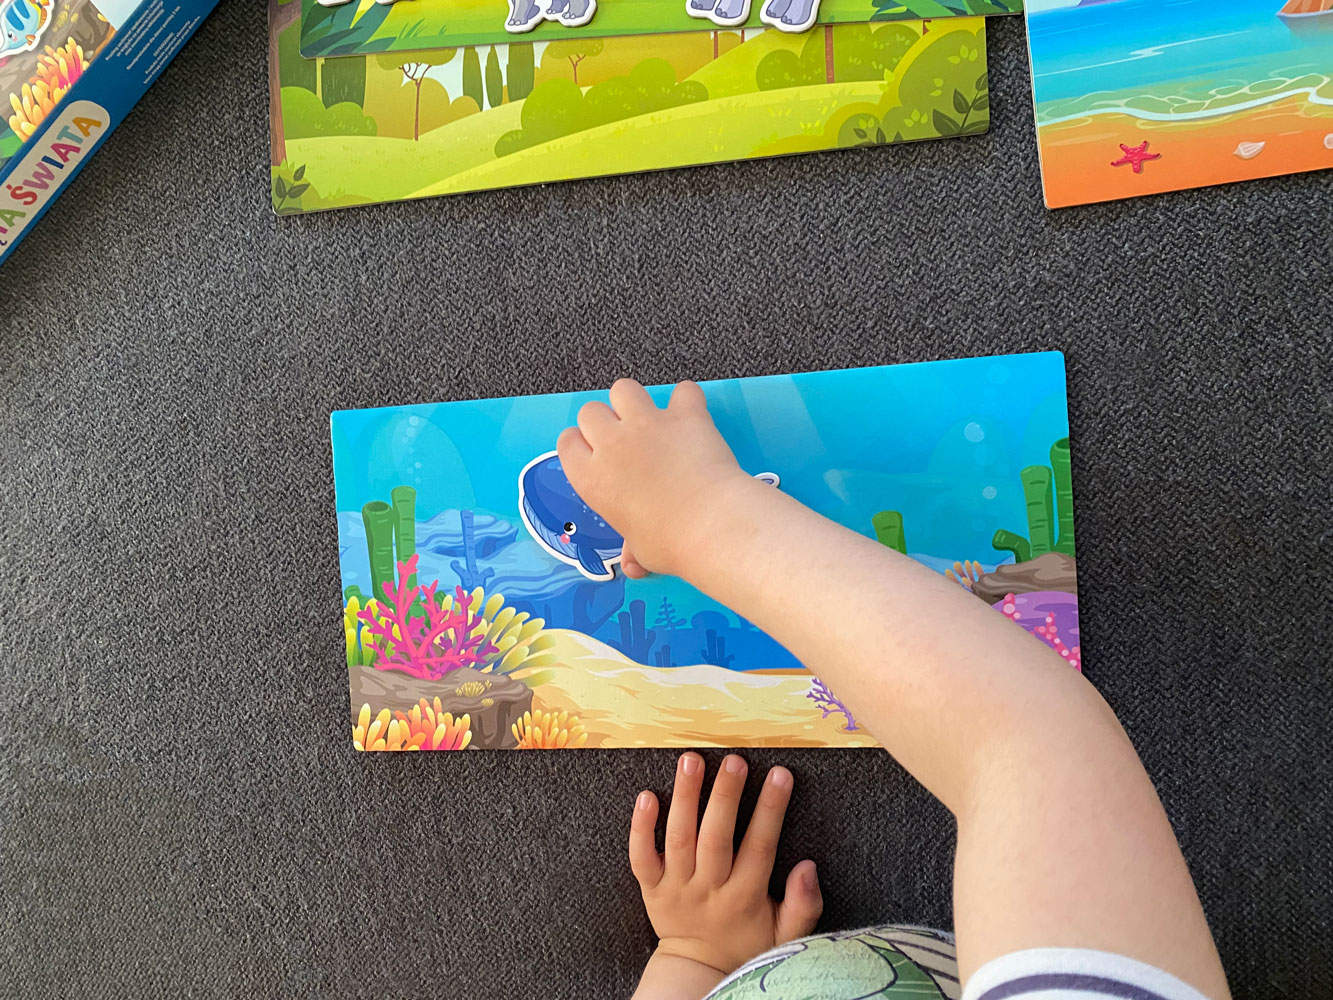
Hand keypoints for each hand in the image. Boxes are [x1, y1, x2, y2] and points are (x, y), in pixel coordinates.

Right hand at [557, 379, 751, 578]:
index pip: (567, 443)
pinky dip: (688, 401)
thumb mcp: (642, 551)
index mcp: (592, 478)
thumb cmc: (670, 544)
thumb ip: (634, 549)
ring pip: (623, 388)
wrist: (709, 525)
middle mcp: (612, 444)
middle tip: (624, 440)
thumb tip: (635, 564)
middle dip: (605, 421)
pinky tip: (691, 415)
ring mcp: (647, 424)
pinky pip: (682, 391)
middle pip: (590, 411)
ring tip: (651, 419)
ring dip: (634, 401)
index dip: (581, 445)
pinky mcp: (683, 415)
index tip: (595, 454)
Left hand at [630, 753, 822, 985]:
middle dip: (725, 796)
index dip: (771, 809)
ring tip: (692, 761)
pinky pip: (641, 856)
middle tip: (734, 761)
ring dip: (685, 797)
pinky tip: (647, 796)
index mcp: (745, 897)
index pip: (760, 846)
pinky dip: (641, 827)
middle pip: (716, 837)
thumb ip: (803, 905)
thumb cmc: (746, 945)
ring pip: (679, 838)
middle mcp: (709, 889)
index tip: (780, 775)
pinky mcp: (651, 888)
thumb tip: (808, 867)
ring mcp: (677, 887)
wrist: (699, 970)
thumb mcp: (785, 936)